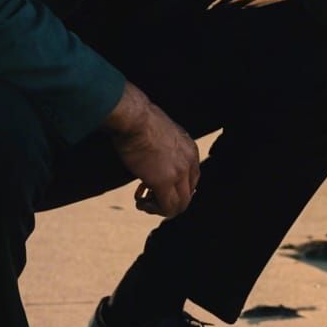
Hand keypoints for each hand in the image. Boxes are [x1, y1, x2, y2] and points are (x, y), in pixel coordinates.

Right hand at [102, 83, 199, 217]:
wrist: (133, 117)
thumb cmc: (140, 120)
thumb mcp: (162, 132)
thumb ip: (165, 148)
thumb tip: (155, 159)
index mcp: (190, 150)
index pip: (192, 180)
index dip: (174, 188)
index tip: (156, 186)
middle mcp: (189, 162)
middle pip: (188, 195)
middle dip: (167, 200)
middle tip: (149, 198)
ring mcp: (179, 173)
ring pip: (180, 205)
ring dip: (160, 208)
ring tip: (143, 202)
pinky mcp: (163, 182)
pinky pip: (166, 208)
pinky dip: (153, 209)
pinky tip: (139, 202)